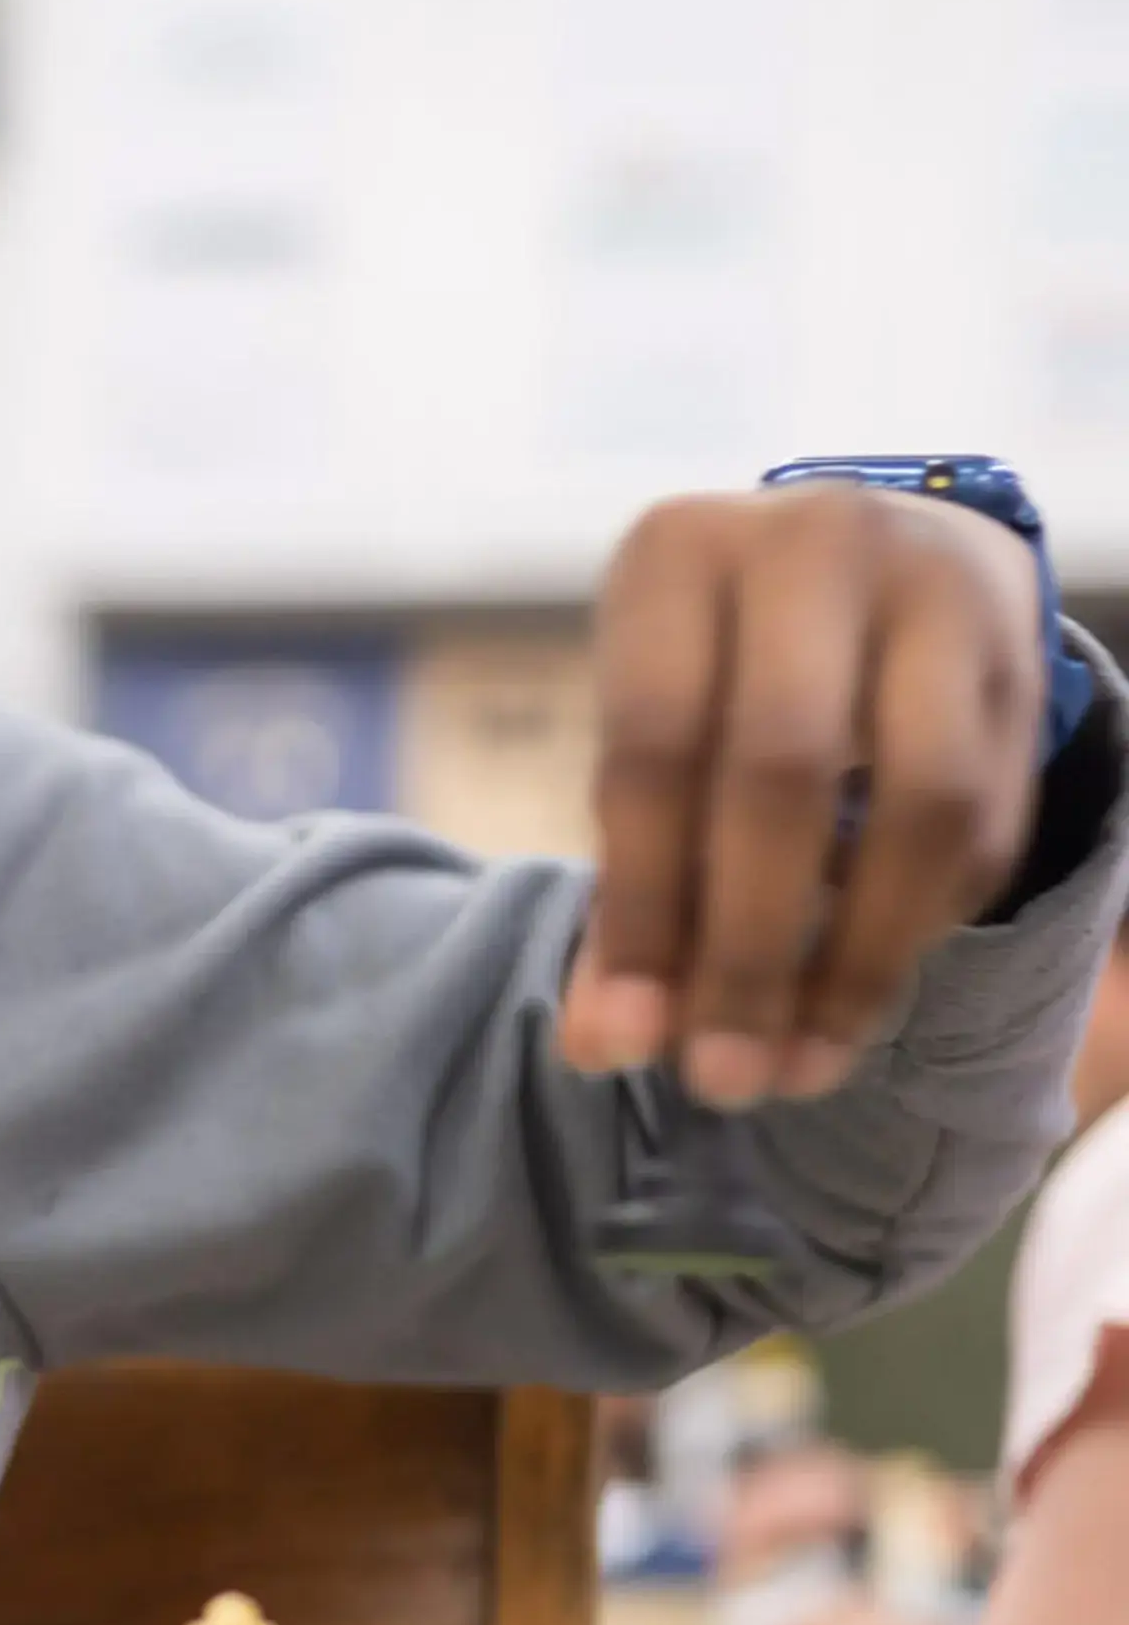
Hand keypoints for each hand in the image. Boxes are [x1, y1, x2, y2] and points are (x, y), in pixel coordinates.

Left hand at [559, 481, 1046, 1105]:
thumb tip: (600, 1046)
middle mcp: (814, 544)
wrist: (866, 566)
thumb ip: (626, 889)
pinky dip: (922, 928)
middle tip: (722, 1079)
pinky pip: (986, 825)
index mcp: (677, 553)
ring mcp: (938, 592)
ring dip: (856, 963)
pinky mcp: (1024, 660)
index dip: (640, 909)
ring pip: (918, 808)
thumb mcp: (644, 744)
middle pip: (781, 776)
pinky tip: (860, 999)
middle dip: (749, 952)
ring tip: (799, 1066)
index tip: (629, 1039)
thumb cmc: (714, 673)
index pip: (649, 751)